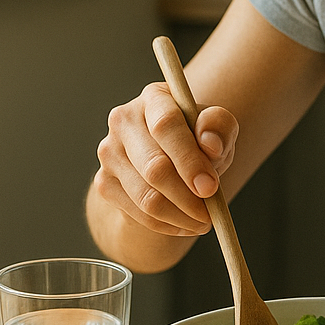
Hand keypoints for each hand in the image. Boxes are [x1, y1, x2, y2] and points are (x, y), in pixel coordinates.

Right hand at [93, 83, 238, 238]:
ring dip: (180, 216)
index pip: (166, 126)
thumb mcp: (218, 127)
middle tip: (211, 214)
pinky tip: (186, 224)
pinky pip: (138, 214)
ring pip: (146, 197)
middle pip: (154, 167)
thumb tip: (211, 144)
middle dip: (187, 197)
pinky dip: (167, 225)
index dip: (189, 160)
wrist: (168, 157)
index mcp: (154, 98)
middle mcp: (124, 121)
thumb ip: (220, 127)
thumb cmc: (197, 138)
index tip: (210, 187)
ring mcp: (109, 153)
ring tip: (204, 221)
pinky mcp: (104, 182)